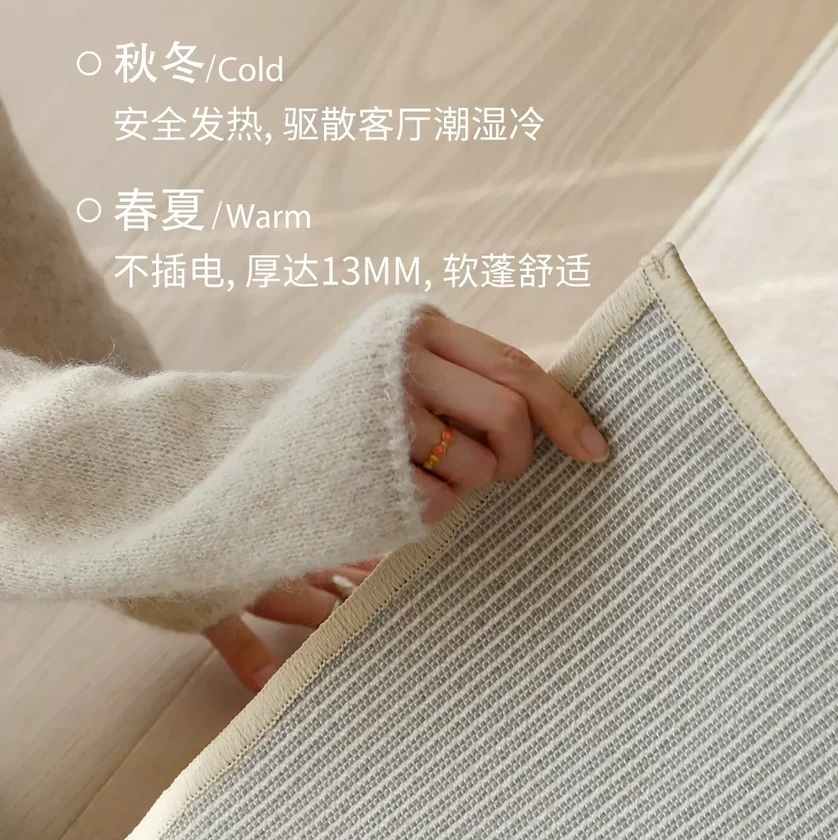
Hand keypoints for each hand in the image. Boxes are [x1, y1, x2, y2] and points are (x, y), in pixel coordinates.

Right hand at [203, 311, 608, 692]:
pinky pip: (442, 506)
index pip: (516, 369)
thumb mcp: (401, 376)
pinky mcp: (376, 473)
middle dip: (515, 458)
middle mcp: (402, 360)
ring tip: (417, 476)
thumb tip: (559, 412)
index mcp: (415, 327)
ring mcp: (387, 416)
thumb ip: (468, 380)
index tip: (594, 452)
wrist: (239, 460)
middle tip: (494, 476)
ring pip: (481, 467)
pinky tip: (387, 495)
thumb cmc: (341, 424)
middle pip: (511, 417)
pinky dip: (428, 511)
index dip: (565, 413)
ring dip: (465, 487)